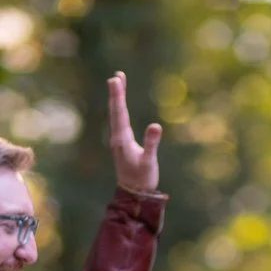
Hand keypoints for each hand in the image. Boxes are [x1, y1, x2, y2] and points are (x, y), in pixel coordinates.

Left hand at [107, 72, 161, 193]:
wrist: (133, 194)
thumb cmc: (143, 179)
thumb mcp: (149, 161)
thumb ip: (151, 143)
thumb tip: (155, 125)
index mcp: (122, 140)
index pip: (120, 113)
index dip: (118, 95)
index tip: (115, 79)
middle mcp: (117, 138)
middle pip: (115, 111)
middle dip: (115, 93)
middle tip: (116, 75)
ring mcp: (118, 141)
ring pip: (116, 115)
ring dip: (116, 98)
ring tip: (117, 82)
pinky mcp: (121, 144)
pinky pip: (119, 121)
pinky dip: (119, 109)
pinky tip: (121, 105)